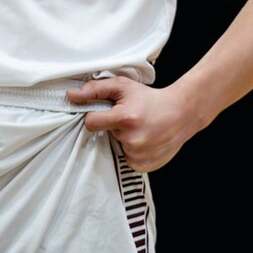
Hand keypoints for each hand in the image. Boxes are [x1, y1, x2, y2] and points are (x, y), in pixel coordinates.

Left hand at [69, 77, 201, 171]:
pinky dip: (134, 152)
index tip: (106, 114)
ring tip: (141, 129)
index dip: (96, 117)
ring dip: (125, 140)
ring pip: (118, 148)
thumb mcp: (124, 86)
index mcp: (126, 118)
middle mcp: (132, 139)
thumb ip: (95, 89)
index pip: (91, 123)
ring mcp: (139, 155)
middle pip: (106, 135)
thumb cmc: (151, 99)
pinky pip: (128, 160)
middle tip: (131, 119)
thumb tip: (71, 95)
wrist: (181, 113)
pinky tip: (145, 140)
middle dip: (115, 127)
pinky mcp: (144, 166)